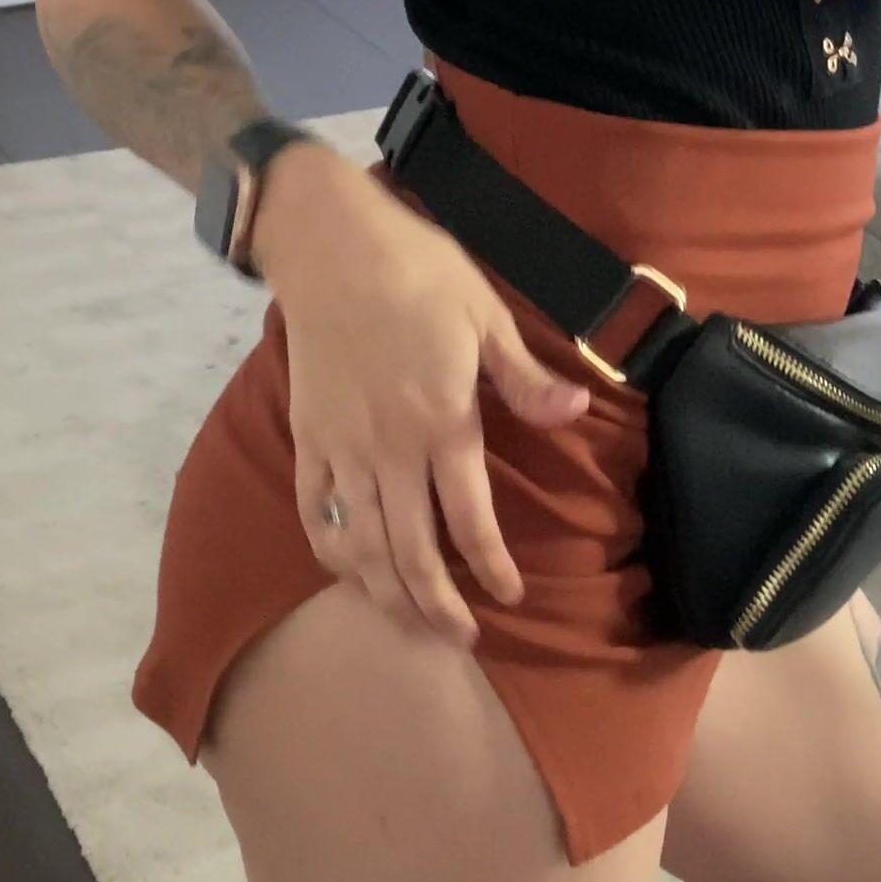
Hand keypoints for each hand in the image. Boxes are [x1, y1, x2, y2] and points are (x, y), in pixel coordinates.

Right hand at [261, 155, 590, 645]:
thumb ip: (526, 378)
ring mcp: (341, 446)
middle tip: (461, 639)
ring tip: (411, 624)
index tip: (511, 599)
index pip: (468, 520)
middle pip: (410, 551)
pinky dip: (333, 552)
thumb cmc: (418, 270)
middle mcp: (388, 448)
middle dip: (437, 605)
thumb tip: (573, 417)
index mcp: (442, 422)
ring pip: (361, 545)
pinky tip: (352, 574)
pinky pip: (315, 511)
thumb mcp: (487, 314)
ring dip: (386, 594)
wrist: (329, 242)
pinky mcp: (307, 436)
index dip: (492, 568)